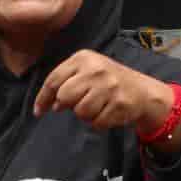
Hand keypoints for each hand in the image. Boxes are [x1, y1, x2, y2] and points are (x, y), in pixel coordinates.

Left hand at [34, 50, 173, 133]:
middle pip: (64, 96)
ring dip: (86, 115)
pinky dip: (99, 122)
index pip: (54, 79)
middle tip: (78, 103)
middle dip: (68, 105)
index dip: (43, 98)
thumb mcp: (86, 71)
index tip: (39, 111)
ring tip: (97, 106)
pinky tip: (107, 112)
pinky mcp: (119, 103)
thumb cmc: (107, 82)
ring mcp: (109, 86)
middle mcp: (96, 69)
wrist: (141, 91)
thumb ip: (66, 82)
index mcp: (83, 58)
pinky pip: (96, 122)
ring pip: (80, 112)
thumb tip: (52, 105)